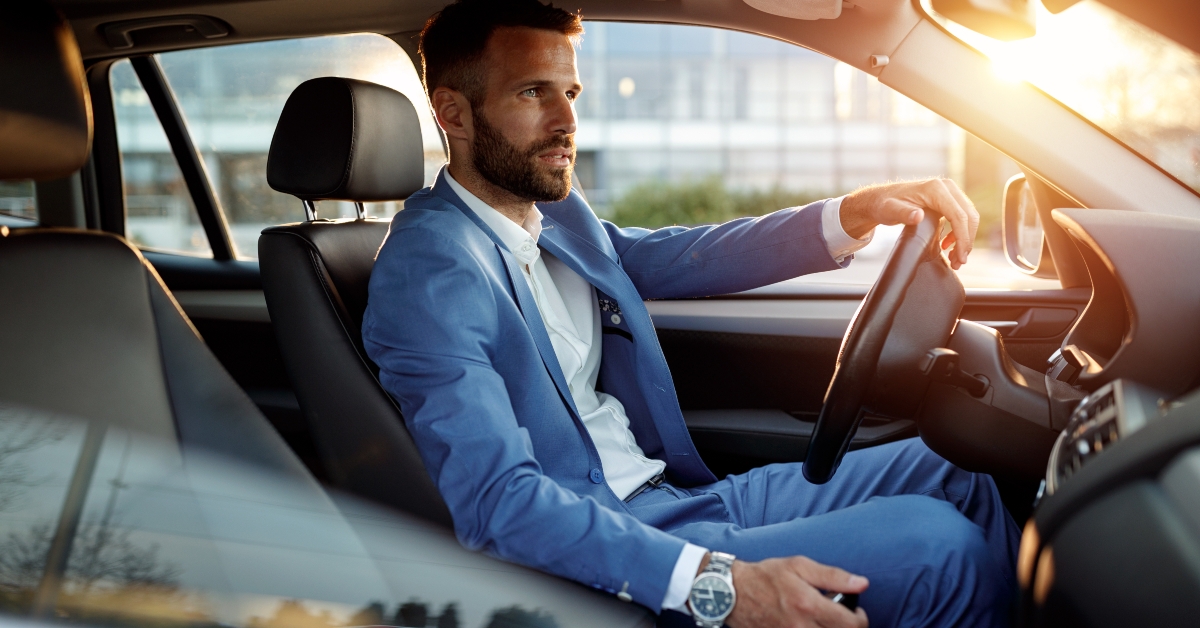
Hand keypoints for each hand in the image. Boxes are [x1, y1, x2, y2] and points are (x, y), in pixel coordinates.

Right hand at [725, 556, 868, 627]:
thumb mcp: (799, 566)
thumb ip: (833, 576)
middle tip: (843, 619)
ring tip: (827, 622)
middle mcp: (802, 626)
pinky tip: (810, 626)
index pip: (852, 624)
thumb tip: (862, 583)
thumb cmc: (766, 576)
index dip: (861, 619)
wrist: (732, 593)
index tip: (857, 613)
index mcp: (809, 605)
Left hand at [839, 178, 979, 269]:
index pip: (958, 215)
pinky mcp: (948, 200)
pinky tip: (947, 245)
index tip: (960, 258)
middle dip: (966, 241)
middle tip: (959, 263)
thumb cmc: (885, 205)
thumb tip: (918, 216)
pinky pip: (961, 217)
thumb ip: (903, 213)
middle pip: (968, 216)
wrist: (881, 199)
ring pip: (968, 217)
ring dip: (965, 239)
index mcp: (936, 189)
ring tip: (955, 259)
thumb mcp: (890, 210)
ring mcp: (949, 192)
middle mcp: (946, 187)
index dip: (963, 238)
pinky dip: (959, 233)